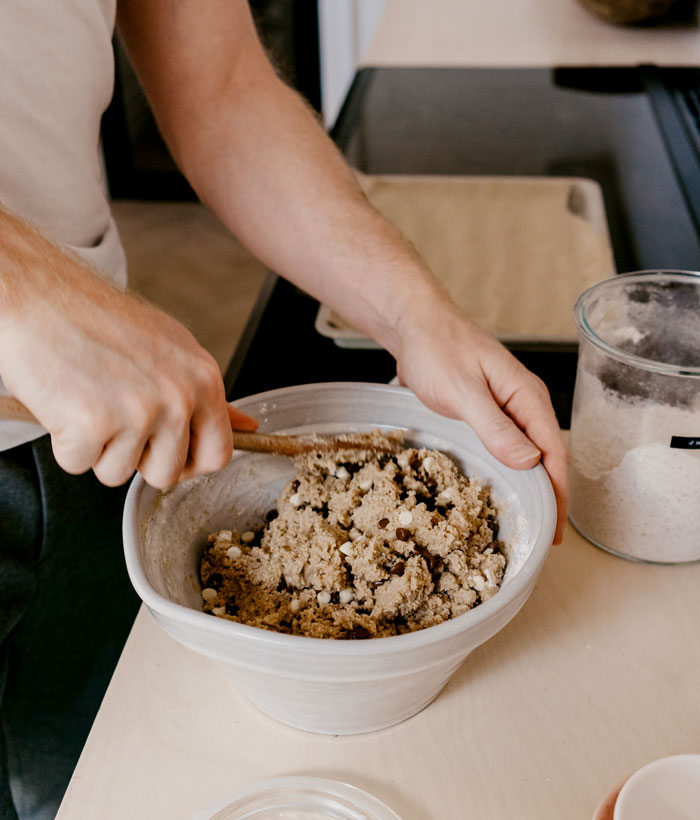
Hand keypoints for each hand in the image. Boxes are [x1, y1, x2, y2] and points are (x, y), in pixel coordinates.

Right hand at [0, 211, 256, 488]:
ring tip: (89, 399)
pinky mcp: (93, 425)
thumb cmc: (98, 319)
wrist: (40, 296)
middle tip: (115, 413)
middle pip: (167, 474)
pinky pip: (79, 464)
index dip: (189, 463)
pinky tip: (66, 402)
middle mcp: (178, 398)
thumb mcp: (171, 349)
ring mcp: (137, 413)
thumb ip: (206, 396)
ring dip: (98, 447)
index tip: (168, 452)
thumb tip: (247, 427)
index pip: (218, 455)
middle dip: (137, 458)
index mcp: (203, 380)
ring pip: (119, 473)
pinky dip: (66, 442)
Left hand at [395, 302, 568, 543]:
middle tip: (542, 536)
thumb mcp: (463, 390)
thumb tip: (530, 462)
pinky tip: (505, 486)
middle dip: (549, 496)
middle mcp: (523, 403)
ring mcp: (506, 407)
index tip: (555, 529)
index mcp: (527, 396)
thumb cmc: (437, 349)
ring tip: (527, 520)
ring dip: (531, 485)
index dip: (558, 493)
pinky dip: (512, 469)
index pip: (553, 452)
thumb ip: (495, 426)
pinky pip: (508, 445)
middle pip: (547, 456)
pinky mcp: (488, 411)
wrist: (415, 325)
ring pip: (528, 452)